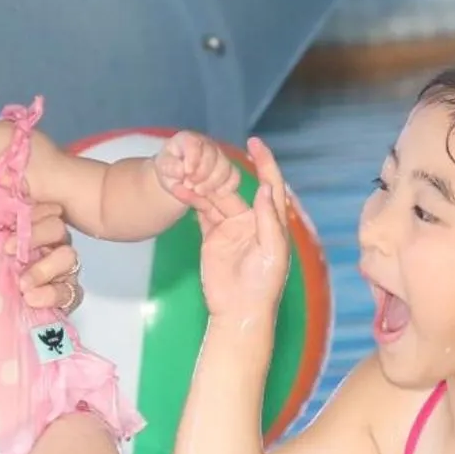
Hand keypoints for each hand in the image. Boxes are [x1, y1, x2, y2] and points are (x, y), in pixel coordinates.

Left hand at [15, 200, 83, 313]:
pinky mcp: (58, 297)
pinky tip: (32, 298)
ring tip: (23, 284)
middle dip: (38, 238)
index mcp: (28, 223)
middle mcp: (46, 243)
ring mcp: (55, 269)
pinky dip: (54, 295)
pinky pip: (71, 293)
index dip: (35, 214)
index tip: (10, 226)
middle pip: (58, 230)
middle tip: (9, 252)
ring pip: (69, 259)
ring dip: (47, 269)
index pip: (46, 207)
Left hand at [154, 132, 240, 207]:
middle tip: (190, 186)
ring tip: (198, 192)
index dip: (192, 158)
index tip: (186, 173)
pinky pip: (235, 177)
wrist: (177, 178)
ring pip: (225, 167)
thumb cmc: (169, 169)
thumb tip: (182, 171)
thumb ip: (169, 167)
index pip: (193, 143)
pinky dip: (226, 187)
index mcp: (188, 139)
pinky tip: (215, 195)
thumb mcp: (163, 168)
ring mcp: (220, 156)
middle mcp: (207, 144)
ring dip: (212, 183)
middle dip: (201, 174)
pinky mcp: (229, 170)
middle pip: (212, 156)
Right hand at [192, 136, 296, 323]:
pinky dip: (192, 201)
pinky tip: (181, 190)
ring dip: (202, 186)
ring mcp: (231, 228)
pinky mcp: (213, 237)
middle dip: (221, 173)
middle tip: (205, 157)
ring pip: (216, 199)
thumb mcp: (273, 251)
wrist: (240, 310)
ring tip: (186, 173)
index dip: (265, 162)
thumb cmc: (263, 285)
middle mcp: (252, 220)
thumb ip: (269, 220)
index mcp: (271, 221)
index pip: (270, 185)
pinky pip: (202, 213)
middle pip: (236, 189)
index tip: (255, 143)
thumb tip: (265, 189)